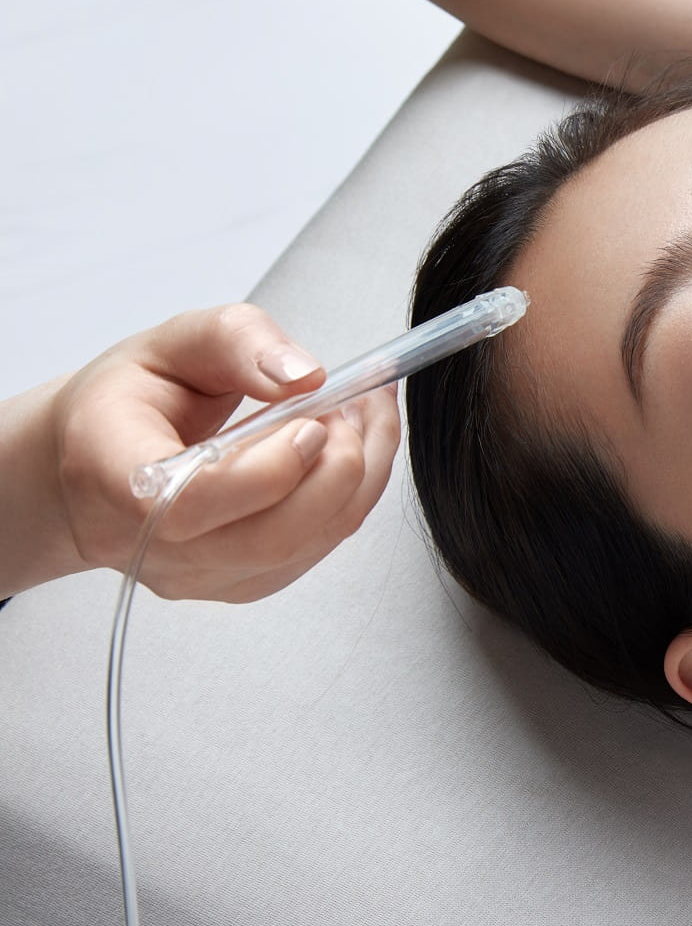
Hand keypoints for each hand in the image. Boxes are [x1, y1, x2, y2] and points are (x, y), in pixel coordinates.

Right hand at [49, 303, 398, 602]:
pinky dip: (350, 498)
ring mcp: (197, 575)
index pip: (196, 501)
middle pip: (271, 538)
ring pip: (307, 547)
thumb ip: (238, 341)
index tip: (312, 419)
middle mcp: (152, 544)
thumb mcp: (171, 343)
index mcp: (115, 475)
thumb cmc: (124, 404)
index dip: (271, 467)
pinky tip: (349, 453)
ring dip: (360, 478)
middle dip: (338, 467)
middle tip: (349, 407)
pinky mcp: (237, 584)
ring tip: (361, 418)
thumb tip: (303, 376)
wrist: (95, 463)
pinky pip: (315, 551)